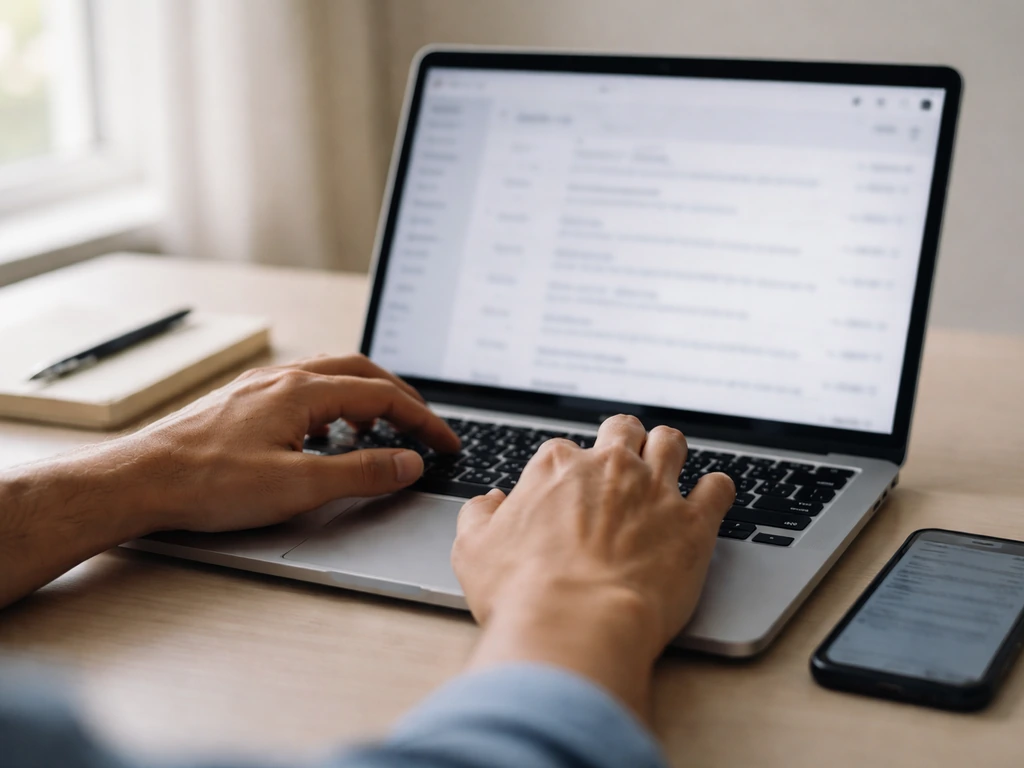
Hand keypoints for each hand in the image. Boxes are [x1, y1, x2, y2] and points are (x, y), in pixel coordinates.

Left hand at [102, 355, 459, 532]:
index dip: (421, 420)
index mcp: (303, 390)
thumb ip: (362, 472)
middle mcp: (283, 379)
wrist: (139, 481)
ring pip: (330, 377)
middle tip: (423, 426)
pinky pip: (304, 390)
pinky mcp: (243, 402)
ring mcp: (261, 387)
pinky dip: (334, 405)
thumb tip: (409, 462)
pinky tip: (326, 433)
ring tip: (382, 429)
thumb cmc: (208, 482)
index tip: (445, 442)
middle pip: (360, 373)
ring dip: (366, 397)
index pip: (382, 396)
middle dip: (399, 398)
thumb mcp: (298, 486)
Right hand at [451, 414, 734, 717]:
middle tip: (623, 463)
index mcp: (556, 468)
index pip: (564, 451)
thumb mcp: (473, 550)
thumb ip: (479, 516)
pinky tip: (712, 499)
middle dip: (623, 440)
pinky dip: (717, 490)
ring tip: (669, 465)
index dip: (569, 471)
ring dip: (669, 450)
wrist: (575, 625)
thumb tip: (491, 501)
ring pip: (671, 443)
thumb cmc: (521, 593)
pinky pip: (718, 487)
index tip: (571, 491)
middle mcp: (608, 468)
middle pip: (622, 430)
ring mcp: (654, 490)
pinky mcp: (693, 522)